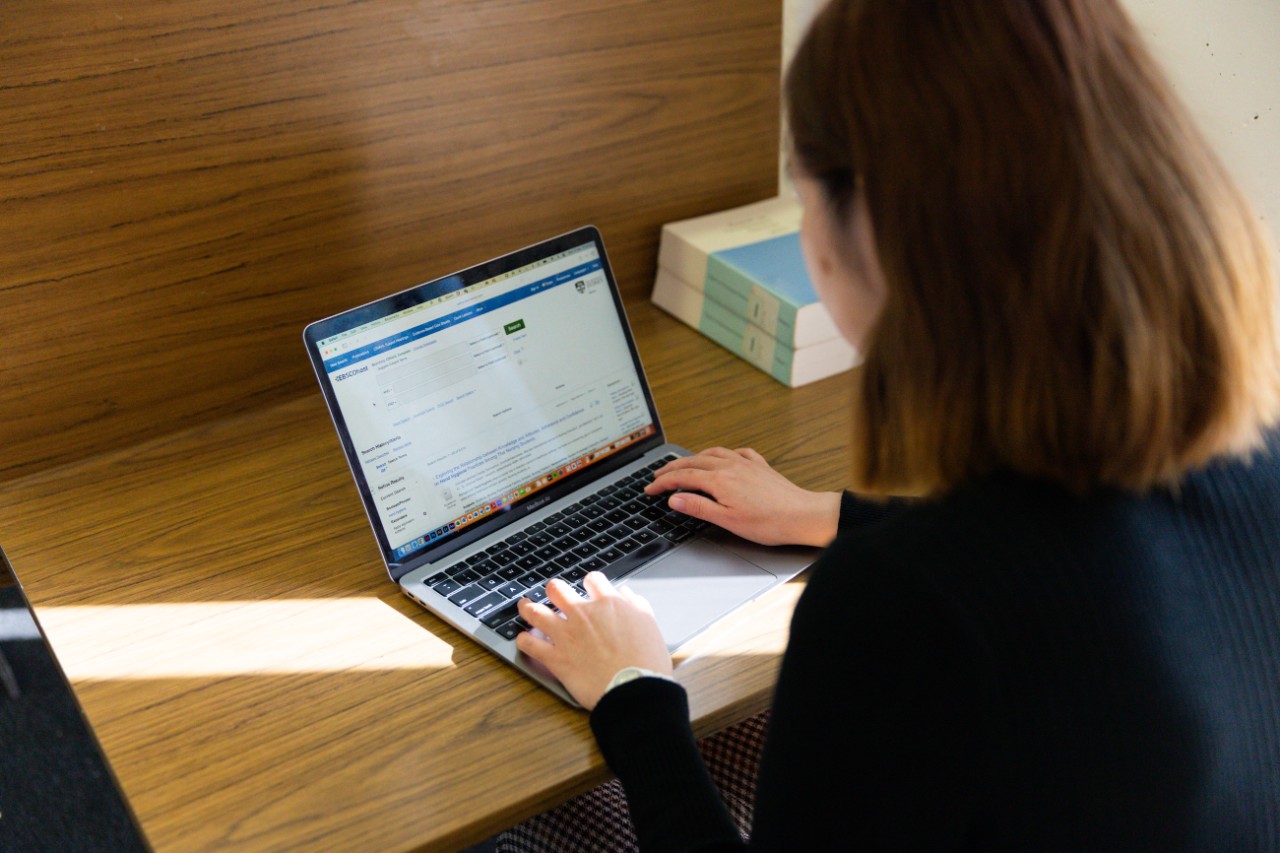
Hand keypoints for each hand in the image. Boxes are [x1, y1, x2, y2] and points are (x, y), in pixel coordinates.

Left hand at [515, 573, 672, 710]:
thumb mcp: (649, 624)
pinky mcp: (556, 658)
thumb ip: (635, 605)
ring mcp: (567, 635)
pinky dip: (524, 641)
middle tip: (553, 595)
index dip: (589, 583)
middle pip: (557, 589)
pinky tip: (523, 640)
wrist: (634, 689)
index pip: (593, 579)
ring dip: (528, 608)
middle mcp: (584, 614)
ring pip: (536, 612)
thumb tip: (625, 594)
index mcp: (609, 604)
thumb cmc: (646, 660)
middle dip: (553, 590)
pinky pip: (530, 645)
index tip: (588, 588)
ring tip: (525, 607)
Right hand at [645, 447, 840, 546]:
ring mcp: (746, 463)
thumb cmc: (769, 522)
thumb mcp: (727, 520)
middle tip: (657, 476)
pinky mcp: (760, 466)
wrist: (802, 515)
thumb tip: (675, 498)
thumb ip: (698, 507)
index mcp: (719, 480)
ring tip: (684, 464)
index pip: (682, 477)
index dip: (663, 483)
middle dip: (672, 468)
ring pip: (713, 453)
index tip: (650, 490)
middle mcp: (731, 466)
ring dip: (694, 458)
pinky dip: (722, 454)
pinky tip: (723, 458)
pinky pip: (736, 452)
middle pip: (693, 462)